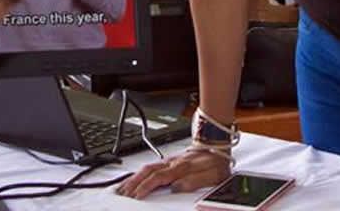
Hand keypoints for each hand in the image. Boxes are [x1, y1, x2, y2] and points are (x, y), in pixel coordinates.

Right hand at [114, 148, 231, 199]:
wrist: (217, 145)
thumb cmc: (215, 162)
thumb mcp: (212, 175)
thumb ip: (194, 181)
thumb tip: (176, 188)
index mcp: (181, 167)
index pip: (158, 178)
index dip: (146, 187)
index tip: (136, 195)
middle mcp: (172, 163)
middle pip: (147, 172)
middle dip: (133, 183)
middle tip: (122, 194)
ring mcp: (168, 161)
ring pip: (146, 169)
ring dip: (133, 178)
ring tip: (122, 188)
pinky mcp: (168, 161)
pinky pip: (149, 167)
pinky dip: (138, 173)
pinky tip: (133, 179)